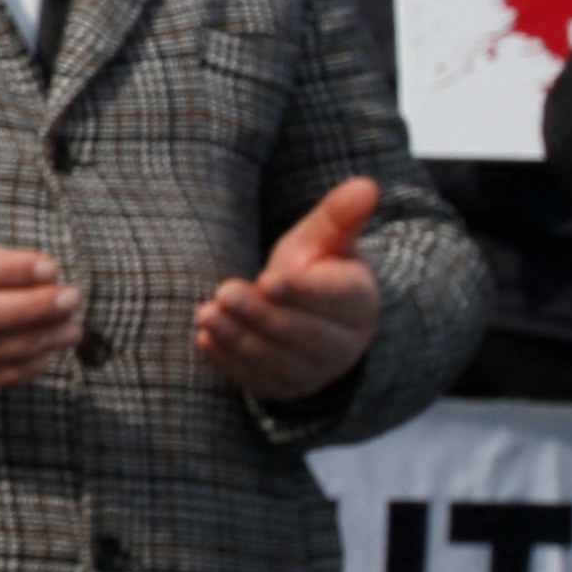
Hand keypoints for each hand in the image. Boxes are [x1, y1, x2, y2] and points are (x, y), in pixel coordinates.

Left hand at [196, 177, 386, 401]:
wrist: (312, 316)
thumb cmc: (317, 268)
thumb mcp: (325, 239)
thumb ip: (339, 216)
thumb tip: (365, 185)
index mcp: (358, 303)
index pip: (335, 300)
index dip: (302, 293)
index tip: (268, 279)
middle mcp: (344, 344)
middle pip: (303, 334)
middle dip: (261, 316)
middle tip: (224, 292)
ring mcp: (315, 371)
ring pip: (278, 360)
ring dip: (239, 339)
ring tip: (206, 314)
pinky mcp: (284, 387)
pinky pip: (258, 380)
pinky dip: (230, 362)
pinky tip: (206, 339)